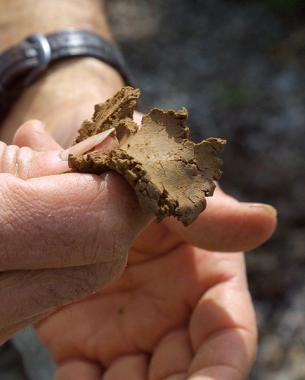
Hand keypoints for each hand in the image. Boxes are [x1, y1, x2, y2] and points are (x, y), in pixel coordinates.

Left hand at [11, 124, 275, 379]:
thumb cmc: (136, 176)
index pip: (226, 337)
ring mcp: (126, 328)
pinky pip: (85, 378)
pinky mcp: (81, 336)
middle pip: (183, 373)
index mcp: (203, 277)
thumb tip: (266, 220)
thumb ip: (209, 211)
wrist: (81, 180)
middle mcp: (170, 311)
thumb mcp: (170, 186)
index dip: (220, 373)